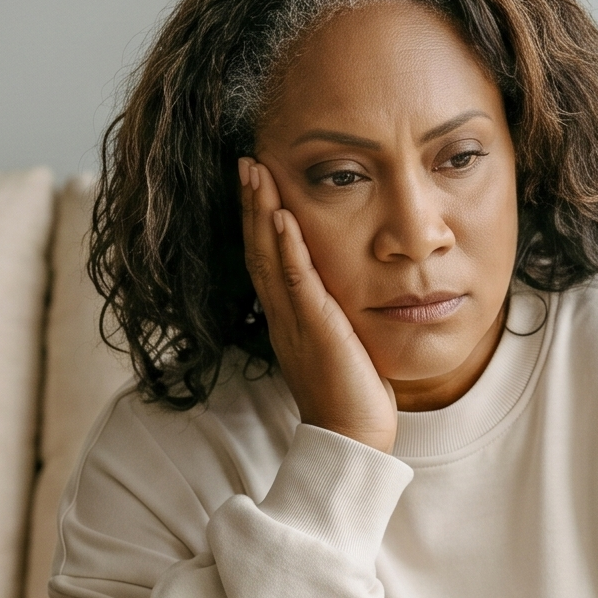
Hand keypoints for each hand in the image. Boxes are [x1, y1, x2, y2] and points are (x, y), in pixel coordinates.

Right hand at [238, 157, 396, 451]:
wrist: (351, 437)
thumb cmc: (351, 394)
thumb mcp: (340, 343)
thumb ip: (333, 314)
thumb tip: (340, 293)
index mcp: (287, 317)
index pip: (267, 257)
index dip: (258, 218)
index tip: (256, 181)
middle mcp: (282, 315)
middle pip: (258, 248)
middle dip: (251, 203)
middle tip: (246, 160)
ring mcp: (294, 321)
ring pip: (270, 257)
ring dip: (262, 212)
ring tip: (255, 171)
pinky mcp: (314, 329)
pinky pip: (297, 282)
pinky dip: (288, 247)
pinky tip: (284, 216)